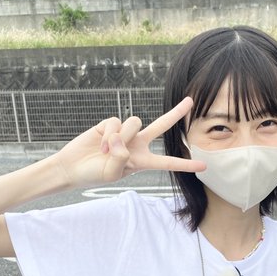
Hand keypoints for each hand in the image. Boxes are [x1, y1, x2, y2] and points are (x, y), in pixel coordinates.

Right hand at [51, 97, 205, 187]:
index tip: (204, 167)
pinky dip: (108, 133)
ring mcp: (125, 133)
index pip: (167, 162)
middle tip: (191, 101)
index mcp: (143, 161)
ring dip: (120, 136)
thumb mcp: (112, 173)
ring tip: (106, 150)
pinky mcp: (110, 124)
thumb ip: (121, 157)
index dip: (185, 164)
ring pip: (134, 123)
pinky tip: (99, 143)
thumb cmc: (94, 174)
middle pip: (161, 126)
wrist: (73, 166)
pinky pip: (116, 122)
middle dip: (176, 113)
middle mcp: (137, 144)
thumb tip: (122, 138)